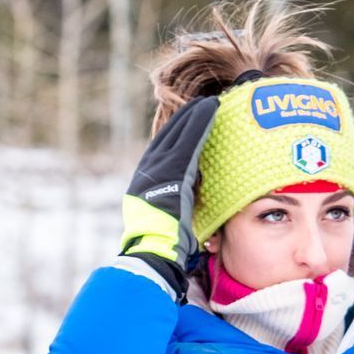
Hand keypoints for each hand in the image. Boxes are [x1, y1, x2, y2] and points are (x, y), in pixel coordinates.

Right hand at [119, 94, 221, 298]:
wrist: (154, 251)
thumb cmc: (164, 247)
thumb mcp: (168, 223)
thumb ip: (177, 206)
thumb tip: (190, 203)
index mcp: (143, 187)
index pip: (160, 155)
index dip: (174, 138)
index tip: (187, 125)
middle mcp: (146, 175)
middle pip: (167, 140)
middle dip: (183, 121)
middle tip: (200, 105)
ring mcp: (156, 171)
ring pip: (178, 136)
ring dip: (193, 117)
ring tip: (208, 103)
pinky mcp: (172, 170)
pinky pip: (188, 142)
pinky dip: (199, 124)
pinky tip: (210, 110)